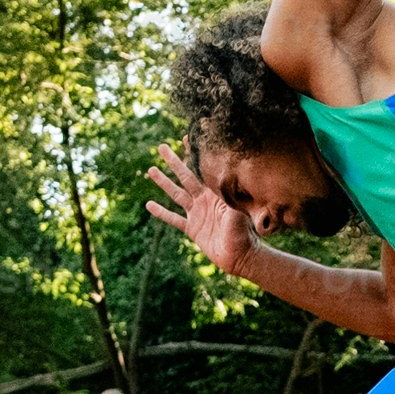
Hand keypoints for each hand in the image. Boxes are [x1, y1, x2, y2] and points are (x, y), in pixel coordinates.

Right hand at [145, 140, 258, 280]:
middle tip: (161, 147)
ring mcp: (197, 213)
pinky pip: (173, 218)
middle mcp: (204, 200)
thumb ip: (233, 201)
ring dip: (163, 182)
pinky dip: (161, 212)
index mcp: (216, 193)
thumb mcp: (240, 215)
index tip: (186, 137)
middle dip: (173, 161)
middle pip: (185, 176)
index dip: (194, 154)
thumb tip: (230, 185)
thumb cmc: (245, 234)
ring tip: (151, 169)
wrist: (240, 256)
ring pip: (176, 194)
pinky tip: (149, 204)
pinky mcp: (192, 228)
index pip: (203, 169)